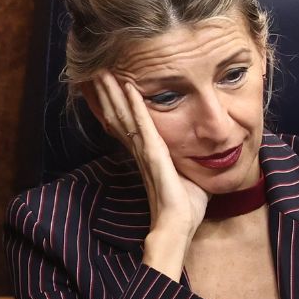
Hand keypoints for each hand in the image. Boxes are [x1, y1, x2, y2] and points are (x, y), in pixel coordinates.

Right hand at [91, 71, 208, 278]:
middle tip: (94, 70)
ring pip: (124, 116)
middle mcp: (140, 150)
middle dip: (106, 93)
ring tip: (103, 73)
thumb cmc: (184, 206)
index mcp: (146, 154)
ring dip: (113, 93)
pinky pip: (143, 125)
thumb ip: (188, 159)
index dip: (114, 103)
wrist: (178, 227)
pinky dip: (135, 105)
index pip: (125, 123)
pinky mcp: (154, 156)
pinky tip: (129, 88)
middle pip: (117, 115)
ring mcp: (144, 152)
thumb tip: (203, 149)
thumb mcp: (187, 174)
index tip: (105, 85)